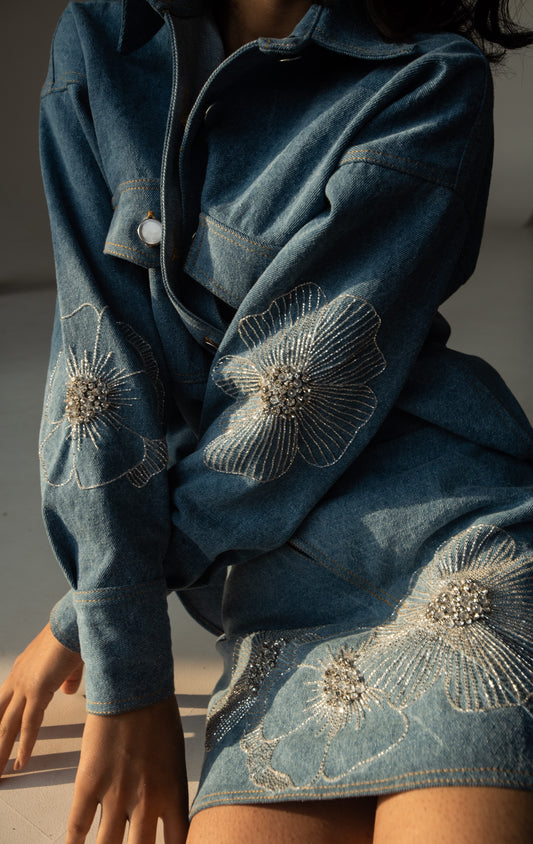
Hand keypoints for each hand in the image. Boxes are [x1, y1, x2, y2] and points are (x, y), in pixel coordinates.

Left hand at [0, 622, 83, 775]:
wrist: (77, 621)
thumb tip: (67, 691)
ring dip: (0, 752)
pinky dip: (24, 746)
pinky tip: (20, 763)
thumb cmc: (75, 635)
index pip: (3, 706)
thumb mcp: (70, 662)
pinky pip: (28, 725)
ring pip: (7, 727)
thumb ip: (66, 678)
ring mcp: (25, 685)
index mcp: (23, 671)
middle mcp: (18, 679)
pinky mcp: (37, 690)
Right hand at [67, 695, 188, 843]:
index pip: (178, 842)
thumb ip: (169, 786)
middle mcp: (147, 801)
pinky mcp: (90, 784)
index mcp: (173, 791)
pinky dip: (75, 843)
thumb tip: (165, 808)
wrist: (133, 685)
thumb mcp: (175, 754)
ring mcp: (116, 795)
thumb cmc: (158, 712)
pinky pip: (78, 826)